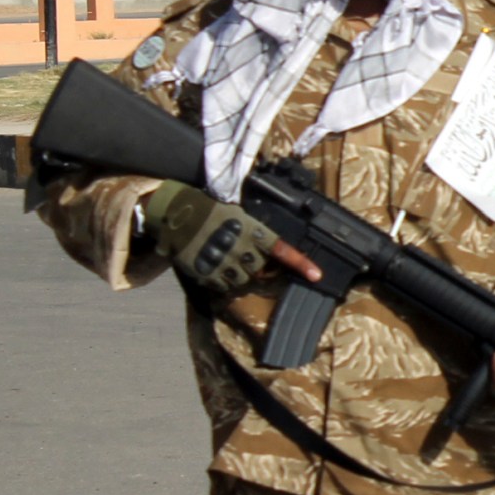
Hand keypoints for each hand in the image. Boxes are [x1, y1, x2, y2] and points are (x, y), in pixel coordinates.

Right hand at [145, 181, 308, 295]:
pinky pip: (222, 285)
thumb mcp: (238, 214)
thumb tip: (272, 251)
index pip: (281, 249)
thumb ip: (255, 233)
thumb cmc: (211, 210)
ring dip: (238, 275)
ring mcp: (222, 260)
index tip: (317, 275)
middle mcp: (239, 246)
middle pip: (260, 269)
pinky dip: (221, 280)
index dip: (301, 263)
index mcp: (250, 229)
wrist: (176, 211)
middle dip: (255, 267)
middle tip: (243, 257)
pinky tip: (213, 266)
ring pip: (242, 280)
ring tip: (226, 259)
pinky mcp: (205, 270)